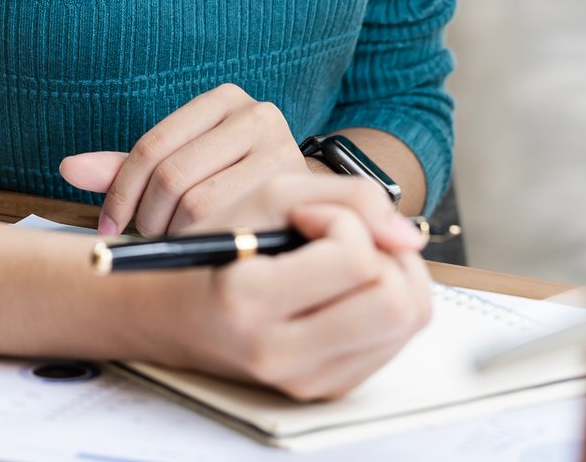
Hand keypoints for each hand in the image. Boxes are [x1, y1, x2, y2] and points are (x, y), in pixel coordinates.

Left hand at [60, 83, 309, 235]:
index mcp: (223, 99)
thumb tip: (67, 168)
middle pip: (173, 176)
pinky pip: (231, 226)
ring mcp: (282, 150)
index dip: (120, 193)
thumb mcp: (177, 168)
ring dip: (175, 236)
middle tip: (143, 242)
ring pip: (200, 204)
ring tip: (174, 246)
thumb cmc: (229, 185)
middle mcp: (258, 114)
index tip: (107, 227)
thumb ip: (125, 168)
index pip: (152, 147)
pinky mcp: (296, 193)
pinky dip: (205, 244)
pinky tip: (202, 251)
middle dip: (147, 220)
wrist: (306, 206)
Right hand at [150, 176, 432, 399]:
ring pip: (407, 324)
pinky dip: (383, 306)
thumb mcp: (265, 197)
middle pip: (396, 304)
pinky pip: (394, 344)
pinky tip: (348, 290)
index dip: (344, 221)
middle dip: (387, 255)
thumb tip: (411, 235)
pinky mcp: (327, 390)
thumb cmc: (216, 249)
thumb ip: (346, 196)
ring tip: (353, 260)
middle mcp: (282, 353)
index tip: (309, 216)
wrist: (174, 316)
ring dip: (394, 279)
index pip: (355, 259)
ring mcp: (307, 381)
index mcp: (252, 300)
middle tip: (350, 238)